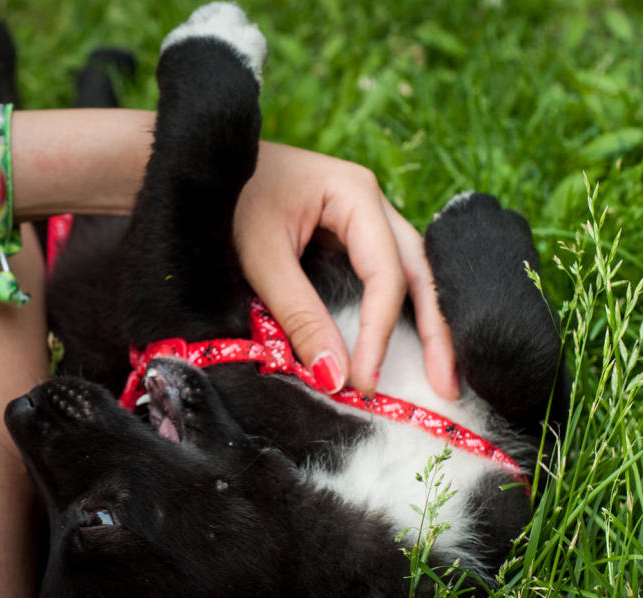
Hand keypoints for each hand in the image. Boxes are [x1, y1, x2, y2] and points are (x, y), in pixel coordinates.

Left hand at [234, 143, 457, 399]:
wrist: (195, 165)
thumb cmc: (226, 200)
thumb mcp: (260, 258)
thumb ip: (299, 316)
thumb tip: (335, 378)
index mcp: (355, 193)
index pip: (385, 275)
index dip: (378, 334)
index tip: (364, 382)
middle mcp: (370, 202)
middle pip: (419, 270)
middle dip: (437, 329)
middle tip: (447, 386)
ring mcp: (363, 215)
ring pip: (410, 271)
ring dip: (428, 322)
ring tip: (443, 374)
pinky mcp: (347, 232)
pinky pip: (385, 272)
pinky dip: (398, 309)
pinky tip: (410, 343)